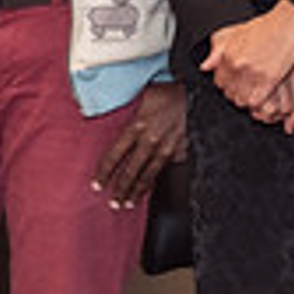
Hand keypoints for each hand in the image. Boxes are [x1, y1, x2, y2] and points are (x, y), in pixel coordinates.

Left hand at [93, 81, 189, 206]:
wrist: (196, 92)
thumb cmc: (167, 90)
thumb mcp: (141, 95)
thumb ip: (126, 107)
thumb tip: (101, 111)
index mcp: (137, 126)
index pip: (115, 155)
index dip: (104, 172)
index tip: (97, 185)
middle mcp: (151, 140)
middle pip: (131, 171)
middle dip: (120, 189)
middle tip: (112, 203)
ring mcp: (167, 147)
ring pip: (149, 174)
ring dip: (138, 191)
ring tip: (128, 203)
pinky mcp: (181, 150)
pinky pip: (166, 169)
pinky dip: (156, 181)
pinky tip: (149, 189)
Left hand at [203, 0, 293, 120]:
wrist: (289, 22)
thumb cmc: (267, 25)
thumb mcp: (236, 33)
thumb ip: (218, 51)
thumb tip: (205, 66)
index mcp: (228, 54)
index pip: (219, 82)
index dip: (228, 86)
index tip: (237, 84)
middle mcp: (237, 64)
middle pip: (230, 93)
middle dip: (238, 94)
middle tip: (248, 90)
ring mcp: (252, 72)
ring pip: (242, 100)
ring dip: (248, 100)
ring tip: (255, 94)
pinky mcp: (269, 79)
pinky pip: (256, 101)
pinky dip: (258, 102)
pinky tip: (263, 96)